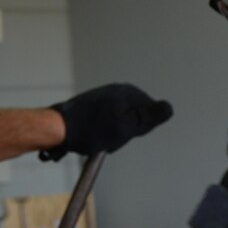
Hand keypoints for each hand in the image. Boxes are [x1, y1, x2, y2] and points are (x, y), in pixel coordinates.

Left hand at [38, 83, 173, 160]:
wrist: (58, 128)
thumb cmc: (92, 130)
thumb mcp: (126, 127)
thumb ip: (149, 117)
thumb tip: (169, 108)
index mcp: (129, 92)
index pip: (149, 113)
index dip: (139, 129)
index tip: (124, 133)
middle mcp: (117, 89)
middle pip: (134, 116)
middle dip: (126, 130)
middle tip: (111, 137)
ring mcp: (104, 95)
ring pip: (120, 119)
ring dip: (113, 131)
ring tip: (99, 137)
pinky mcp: (92, 103)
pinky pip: (106, 119)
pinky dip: (102, 129)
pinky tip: (92, 135)